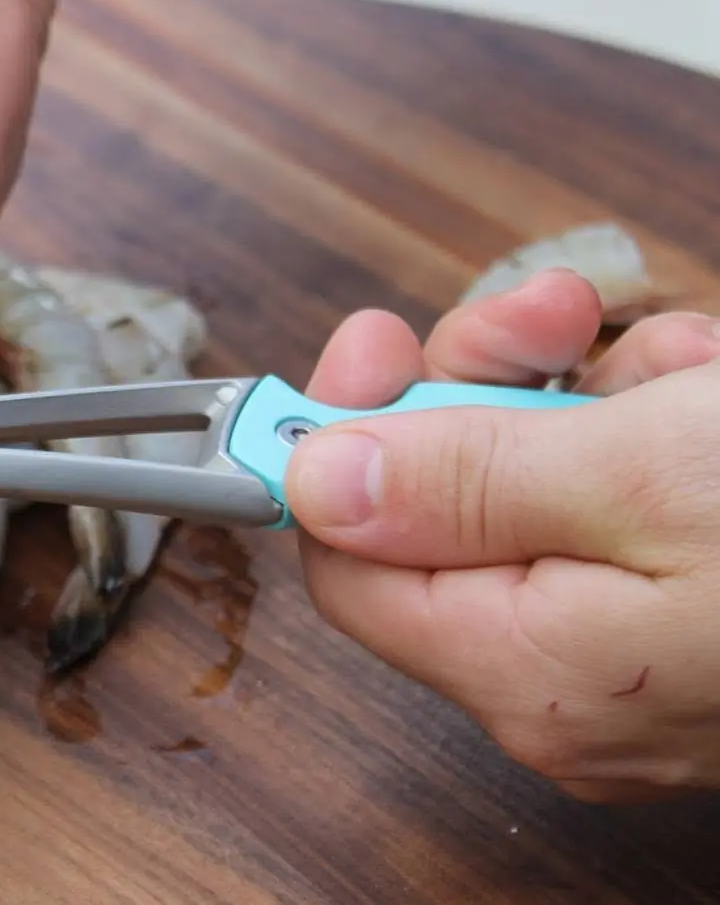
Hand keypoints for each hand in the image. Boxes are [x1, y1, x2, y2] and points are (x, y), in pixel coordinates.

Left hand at [286, 268, 719, 802]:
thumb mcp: (645, 470)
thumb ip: (462, 480)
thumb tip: (314, 481)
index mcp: (533, 670)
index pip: (350, 559)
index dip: (343, 440)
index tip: (371, 341)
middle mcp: (574, 678)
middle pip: (448, 505)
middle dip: (488, 383)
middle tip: (549, 314)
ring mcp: (645, 644)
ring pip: (544, 479)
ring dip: (596, 387)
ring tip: (684, 359)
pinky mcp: (704, 600)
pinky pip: (628, 492)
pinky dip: (663, 417)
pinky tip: (716, 384)